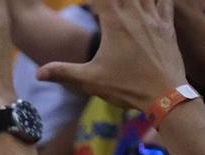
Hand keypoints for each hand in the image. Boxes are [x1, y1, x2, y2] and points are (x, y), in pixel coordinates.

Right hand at [36, 0, 187, 109]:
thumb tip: (37, 73)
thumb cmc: (127, 87)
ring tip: (125, 1)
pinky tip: (150, 0)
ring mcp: (154, 18)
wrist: (165, 95)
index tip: (88, 0)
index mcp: (115, 24)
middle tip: (105, 2)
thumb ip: (63, 72)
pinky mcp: (167, 25)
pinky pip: (165, 0)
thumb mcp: (90, 81)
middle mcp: (135, 15)